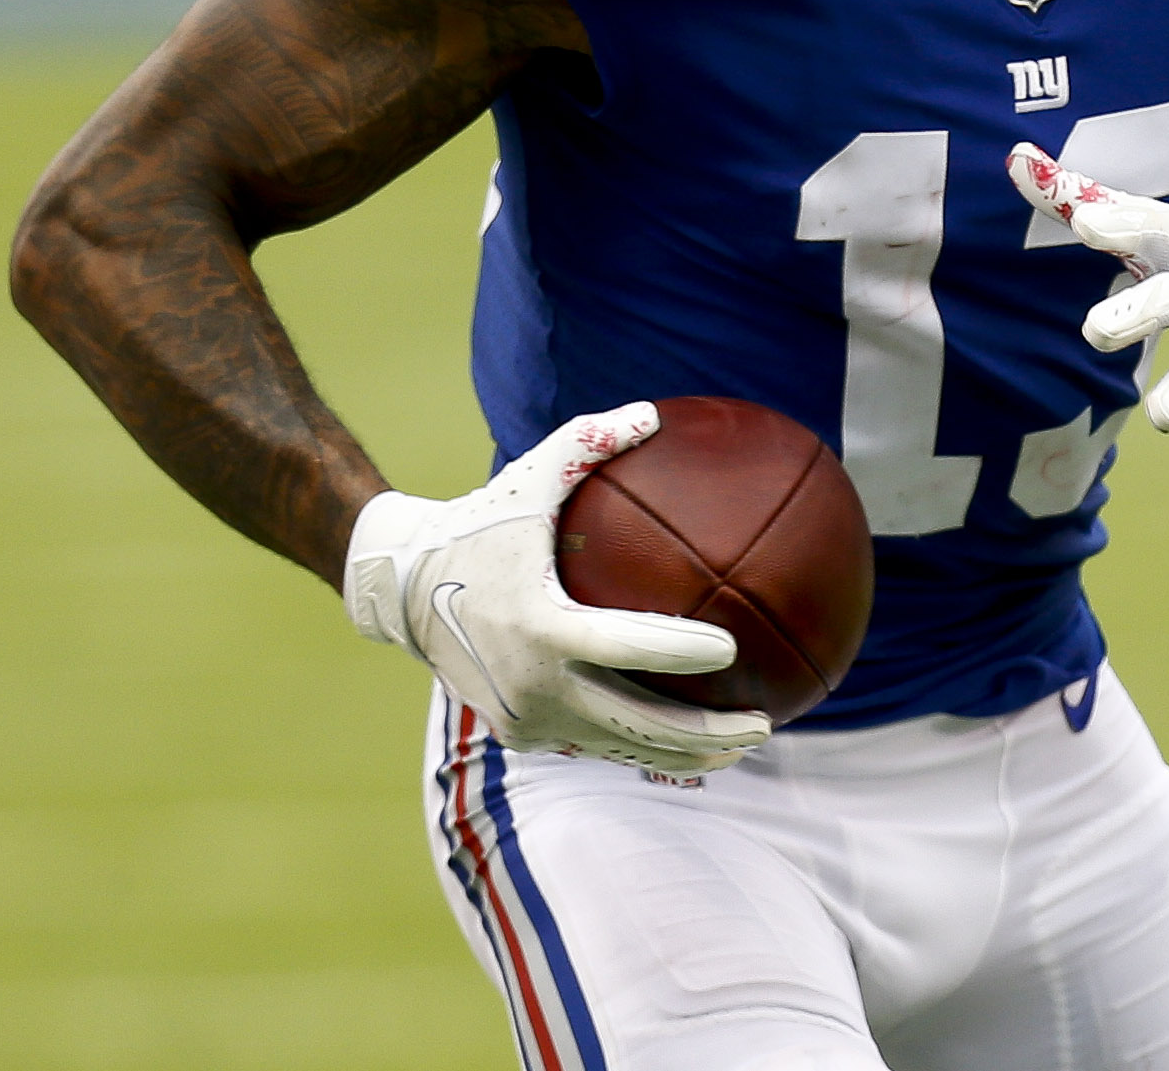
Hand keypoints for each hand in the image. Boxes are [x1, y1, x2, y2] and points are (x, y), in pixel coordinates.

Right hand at [340, 403, 769, 771]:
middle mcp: (534, 684)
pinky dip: (645, 746)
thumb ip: (588, 442)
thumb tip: (654, 413)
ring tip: (744, 746)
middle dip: (707, 735)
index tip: (734, 650)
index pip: (624, 647)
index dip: (680, 650)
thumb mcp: (529, 475)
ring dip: (686, 755)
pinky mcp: (522, 734)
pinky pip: (596, 742)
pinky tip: (694, 741)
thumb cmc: (480, 524)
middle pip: (637, 725)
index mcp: (541, 625)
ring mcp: (527, 718)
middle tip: (765, 723)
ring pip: (623, 748)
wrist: (403, 590)